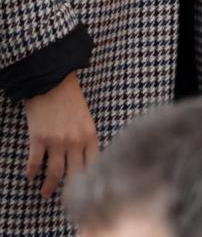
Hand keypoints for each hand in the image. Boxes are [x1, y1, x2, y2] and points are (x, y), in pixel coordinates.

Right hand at [24, 73, 98, 198]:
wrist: (52, 79)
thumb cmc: (71, 96)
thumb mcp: (86, 117)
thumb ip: (85, 137)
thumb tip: (84, 158)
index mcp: (90, 134)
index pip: (94, 164)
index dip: (90, 180)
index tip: (87, 189)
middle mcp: (75, 141)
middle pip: (74, 173)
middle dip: (70, 189)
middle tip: (65, 199)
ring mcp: (56, 141)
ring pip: (55, 173)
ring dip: (49, 186)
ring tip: (46, 193)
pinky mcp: (39, 138)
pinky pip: (35, 162)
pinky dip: (32, 172)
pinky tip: (30, 176)